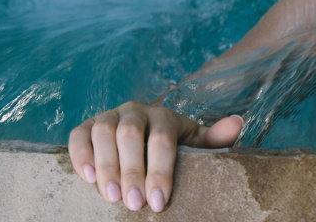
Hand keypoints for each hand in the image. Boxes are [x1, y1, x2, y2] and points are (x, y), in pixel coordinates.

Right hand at [68, 101, 243, 211]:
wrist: (147, 136)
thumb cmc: (177, 146)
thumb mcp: (197, 143)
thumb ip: (215, 138)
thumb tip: (236, 123)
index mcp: (164, 116)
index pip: (162, 139)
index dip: (160, 170)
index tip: (158, 201)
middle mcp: (136, 111)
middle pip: (130, 135)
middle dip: (132, 171)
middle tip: (133, 204)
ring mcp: (110, 116)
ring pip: (103, 132)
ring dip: (106, 165)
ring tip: (111, 197)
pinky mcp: (87, 125)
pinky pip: (78, 134)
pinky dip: (81, 155)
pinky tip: (88, 178)